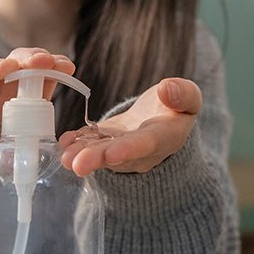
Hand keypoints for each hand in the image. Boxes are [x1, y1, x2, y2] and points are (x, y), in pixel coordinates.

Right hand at [0, 48, 74, 163]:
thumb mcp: (16, 140)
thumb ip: (34, 139)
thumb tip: (62, 149)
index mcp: (17, 94)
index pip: (36, 72)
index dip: (51, 66)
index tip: (67, 66)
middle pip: (12, 62)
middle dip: (28, 58)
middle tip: (42, 60)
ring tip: (5, 68)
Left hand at [59, 78, 201, 175]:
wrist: (162, 120)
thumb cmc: (177, 107)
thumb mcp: (189, 98)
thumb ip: (183, 95)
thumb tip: (167, 89)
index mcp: (165, 138)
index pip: (147, 144)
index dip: (130, 149)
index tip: (112, 153)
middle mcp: (140, 151)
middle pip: (118, 156)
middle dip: (98, 159)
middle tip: (77, 164)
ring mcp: (120, 149)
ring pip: (100, 152)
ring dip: (81, 154)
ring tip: (65, 157)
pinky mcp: (105, 143)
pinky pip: (90, 144)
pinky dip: (76, 143)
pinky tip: (64, 142)